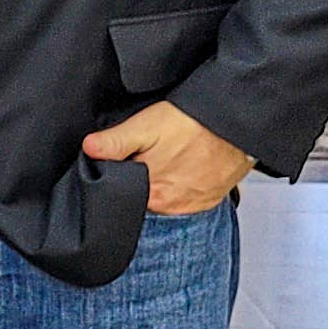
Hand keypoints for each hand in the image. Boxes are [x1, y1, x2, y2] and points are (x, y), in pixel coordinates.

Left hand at [83, 99, 253, 216]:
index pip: (121, 192)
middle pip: (142, 195)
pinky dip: (181, 184)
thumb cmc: (194, 123)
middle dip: (139, 177)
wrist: (238, 124)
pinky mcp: (207, 201)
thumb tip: (89, 150)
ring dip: (160, 181)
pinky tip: (184, 166)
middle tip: (148, 153)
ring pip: (162, 196)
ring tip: (169, 157)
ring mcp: (190, 205)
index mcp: (150, 192)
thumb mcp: (147, 126)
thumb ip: (115, 142)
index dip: (118, 174)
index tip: (123, 159)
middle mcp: (169, 205)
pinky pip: (185, 198)